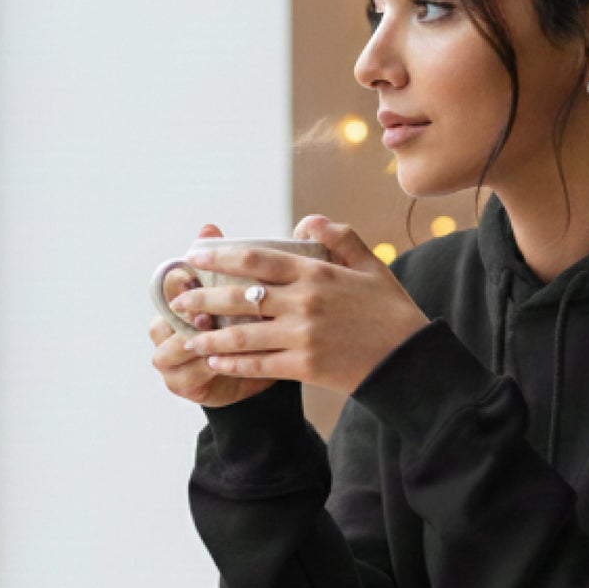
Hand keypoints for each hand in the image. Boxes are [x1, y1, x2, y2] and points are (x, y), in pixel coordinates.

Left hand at [165, 215, 430, 396]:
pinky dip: (233, 362)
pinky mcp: (304, 367)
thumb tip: (306, 221)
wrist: (410, 361)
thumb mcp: (371, 266)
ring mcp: (302, 336)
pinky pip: (258, 364)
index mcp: (316, 273)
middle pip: (239, 297)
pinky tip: (215, 360)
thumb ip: (339, 237)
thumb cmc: (391, 311)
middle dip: (202, 297)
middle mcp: (304, 303)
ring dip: (209, 335)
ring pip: (242, 335)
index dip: (219, 256)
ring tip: (186, 335)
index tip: (194, 255)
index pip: (256, 259)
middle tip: (178, 297)